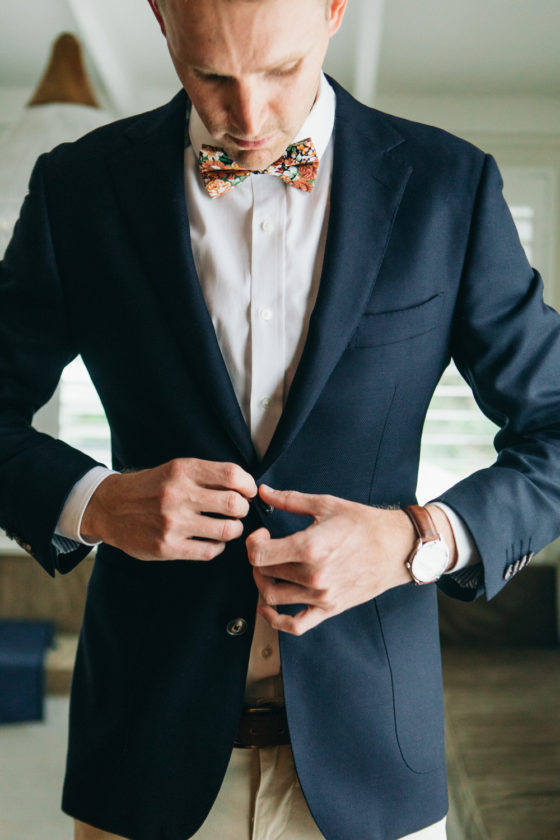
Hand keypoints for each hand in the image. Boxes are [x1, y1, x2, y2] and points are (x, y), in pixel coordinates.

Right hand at [80, 458, 256, 560]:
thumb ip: (207, 475)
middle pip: (233, 504)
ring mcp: (172, 523)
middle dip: (243, 509)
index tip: (248, 492)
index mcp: (182, 470)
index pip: (232, 475)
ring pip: (226, 531)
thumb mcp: (175, 469)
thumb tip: (246, 487)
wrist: (110, 508)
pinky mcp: (166, 547)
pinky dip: (218, 547)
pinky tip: (212, 540)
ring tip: (228, 527)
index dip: (248, 485)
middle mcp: (177, 495)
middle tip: (238, 511)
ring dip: (234, 530)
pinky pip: (209, 551)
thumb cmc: (151, 487)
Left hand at [246, 485, 454, 635]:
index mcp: (309, 547)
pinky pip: (295, 626)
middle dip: (257, 558)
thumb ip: (289, 499)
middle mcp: (313, 575)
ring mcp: (321, 595)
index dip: (252, 542)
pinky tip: (267, 607)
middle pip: (264, 573)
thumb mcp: (326, 504)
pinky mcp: (330, 608)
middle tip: (266, 546)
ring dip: (262, 583)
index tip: (261, 534)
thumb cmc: (364, 524)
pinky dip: (275, 620)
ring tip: (269, 569)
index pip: (259, 554)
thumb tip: (263, 491)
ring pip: (272, 597)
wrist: (397, 547)